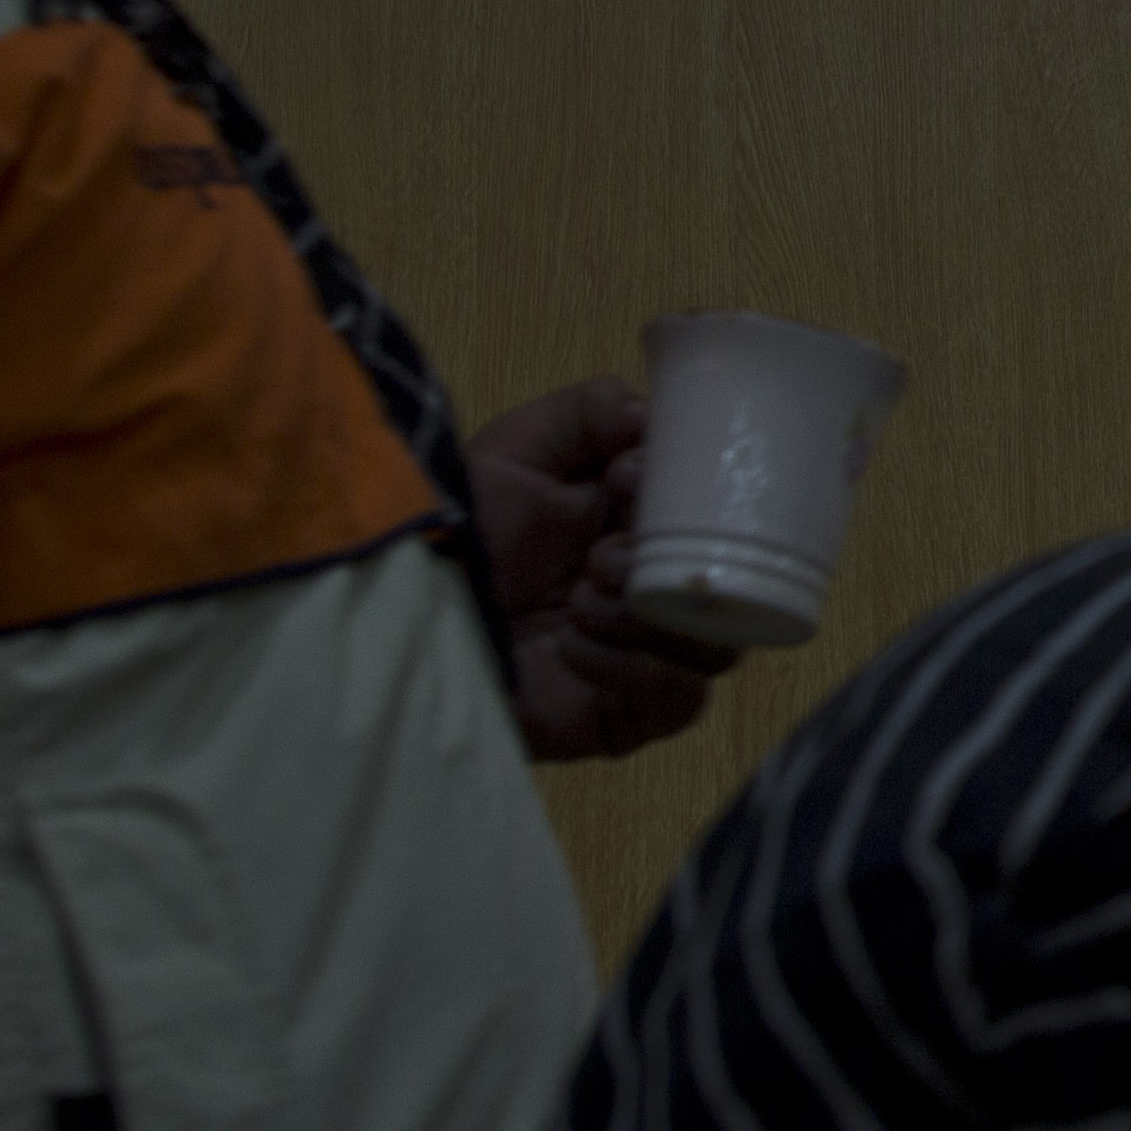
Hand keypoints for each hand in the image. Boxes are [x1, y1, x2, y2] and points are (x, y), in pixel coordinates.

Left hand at [468, 376, 736, 762]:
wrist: (398, 617)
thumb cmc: (458, 531)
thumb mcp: (517, 449)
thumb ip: (591, 412)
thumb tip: (657, 424)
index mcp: (642, 528)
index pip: (716, 516)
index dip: (686, 495)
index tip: (623, 482)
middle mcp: (655, 593)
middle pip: (731, 582)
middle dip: (666, 562)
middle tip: (599, 558)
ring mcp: (646, 659)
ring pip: (718, 644)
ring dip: (648, 617)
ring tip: (578, 602)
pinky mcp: (626, 717)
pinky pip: (682, 699)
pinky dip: (638, 669)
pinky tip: (574, 648)